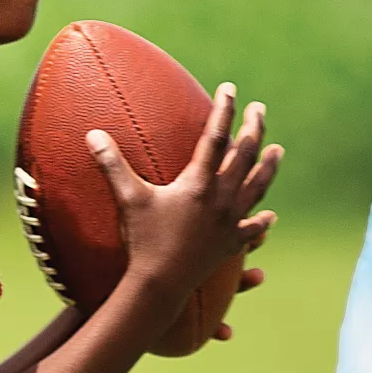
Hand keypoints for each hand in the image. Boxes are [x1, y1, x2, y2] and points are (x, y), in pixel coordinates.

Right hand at [85, 82, 281, 310]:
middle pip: (245, 156)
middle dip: (254, 128)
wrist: (161, 284)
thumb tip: (92, 134)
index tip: (230, 88)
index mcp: (199, 184)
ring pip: (258, 187)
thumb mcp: (127, 199)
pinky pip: (252, 230)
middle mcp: (222, 199)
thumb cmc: (143, 240)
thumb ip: (112, 164)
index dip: (223, 110)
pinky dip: (262, 222)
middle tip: (259, 108)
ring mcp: (230, 222)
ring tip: (278, 150)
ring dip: (269, 166)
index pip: (215, 137)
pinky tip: (270, 217)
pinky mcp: (230, 244)